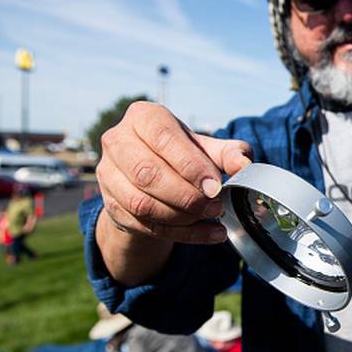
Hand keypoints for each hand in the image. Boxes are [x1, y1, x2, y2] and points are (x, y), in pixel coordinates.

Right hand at [96, 101, 250, 244]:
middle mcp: (117, 141)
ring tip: (211, 218)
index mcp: (143, 117)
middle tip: (216, 206)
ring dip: (181, 217)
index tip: (215, 186)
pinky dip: (180, 234)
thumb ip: (229, 153)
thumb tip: (244, 165)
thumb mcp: (206, 148)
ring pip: (141, 203)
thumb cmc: (182, 155)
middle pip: (147, 173)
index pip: (164, 138)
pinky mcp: (111, 205)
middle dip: (186, 196)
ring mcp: (108, 175)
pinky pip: (144, 225)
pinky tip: (208, 234)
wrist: (153, 179)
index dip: (191, 165)